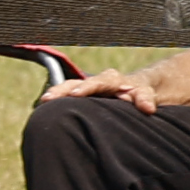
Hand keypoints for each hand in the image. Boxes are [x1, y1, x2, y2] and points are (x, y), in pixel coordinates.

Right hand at [42, 68, 156, 111]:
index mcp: (111, 79)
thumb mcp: (148, 95)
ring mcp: (87, 89)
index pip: (98, 82)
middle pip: (76, 83)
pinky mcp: (83, 97)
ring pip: (69, 88)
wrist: (138, 92)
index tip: (75, 95)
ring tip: (42, 103)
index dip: (86, 88)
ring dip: (56, 95)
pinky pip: (68, 97)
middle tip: (48, 98)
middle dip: (62, 90)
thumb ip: (145, 99)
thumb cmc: (143, 95)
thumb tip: (147, 108)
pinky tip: (44, 109)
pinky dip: (58, 102)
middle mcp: (96, 81)